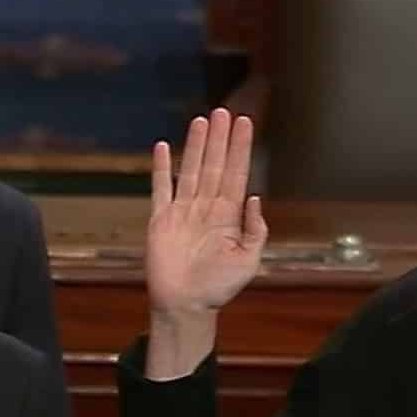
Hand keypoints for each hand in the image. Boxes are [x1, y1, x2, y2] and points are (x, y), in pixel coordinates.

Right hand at [143, 108, 264, 378]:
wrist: (186, 305)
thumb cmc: (219, 288)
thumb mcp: (248, 261)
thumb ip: (255, 231)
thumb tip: (256, 198)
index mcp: (228, 216)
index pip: (237, 174)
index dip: (240, 148)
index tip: (245, 123)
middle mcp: (206, 208)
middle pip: (215, 165)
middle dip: (220, 139)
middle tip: (224, 110)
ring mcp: (183, 212)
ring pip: (191, 170)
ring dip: (196, 146)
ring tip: (201, 120)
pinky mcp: (160, 220)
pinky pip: (160, 189)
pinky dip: (162, 169)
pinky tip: (163, 147)